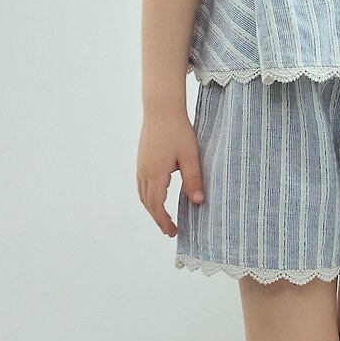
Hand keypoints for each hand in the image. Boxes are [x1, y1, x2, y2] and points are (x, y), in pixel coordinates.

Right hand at [137, 108, 204, 234]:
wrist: (161, 109)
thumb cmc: (178, 130)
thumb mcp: (190, 156)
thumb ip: (194, 179)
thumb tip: (199, 202)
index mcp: (155, 174)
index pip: (157, 205)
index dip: (163, 221)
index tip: (173, 232)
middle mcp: (144, 172)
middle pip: (147, 203)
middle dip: (158, 218)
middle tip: (170, 230)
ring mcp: (141, 165)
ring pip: (142, 194)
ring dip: (152, 208)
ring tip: (164, 217)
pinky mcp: (142, 159)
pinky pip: (142, 185)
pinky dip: (149, 196)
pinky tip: (159, 196)